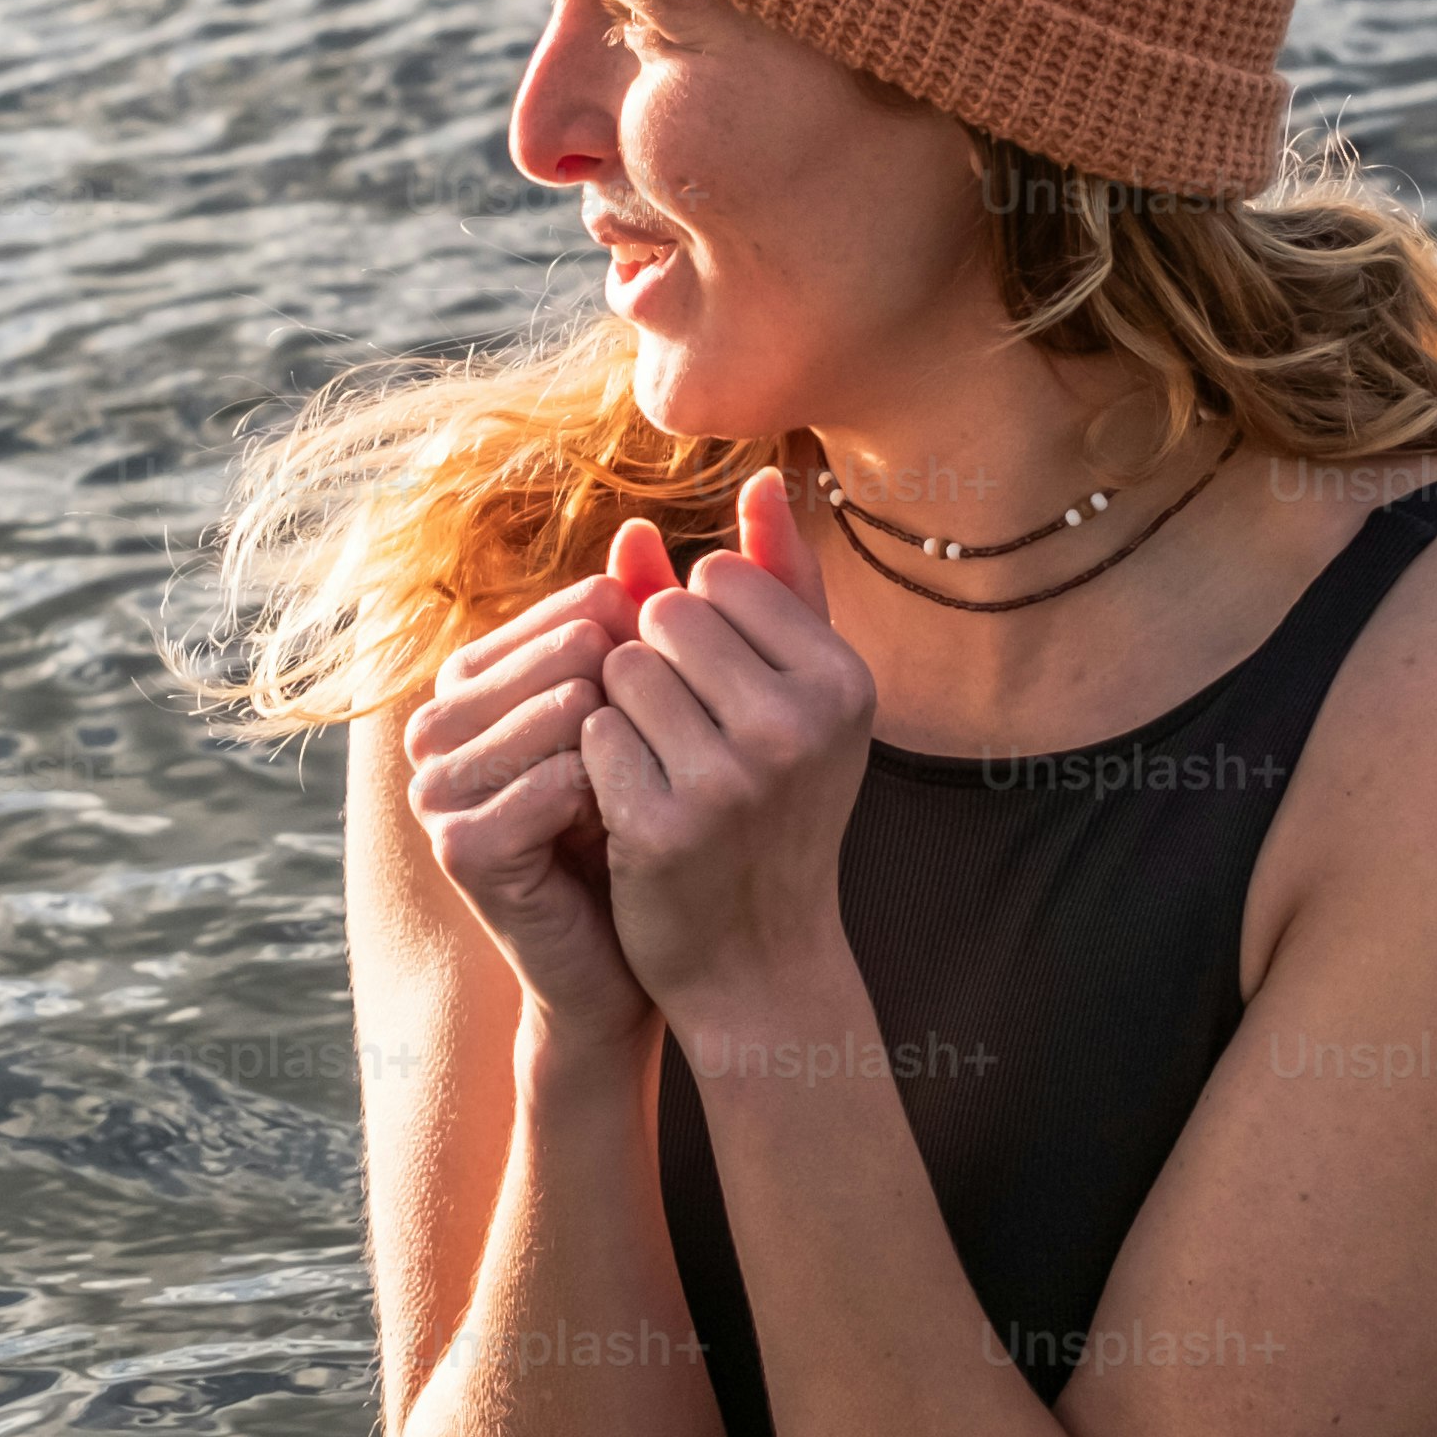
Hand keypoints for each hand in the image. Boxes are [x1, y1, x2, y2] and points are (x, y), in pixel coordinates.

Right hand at [399, 530, 691, 1048]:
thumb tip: (646, 526)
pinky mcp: (459, 844)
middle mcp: (438, 718)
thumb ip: (651, 620)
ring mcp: (437, 782)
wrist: (634, 949)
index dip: (653, 656)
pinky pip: (558, 784)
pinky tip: (621, 829)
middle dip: (640, 702)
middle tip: (666, 760)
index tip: (682, 708)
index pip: (584, 608)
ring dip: (628, 754)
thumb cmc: (648, 819)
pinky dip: (608, 803)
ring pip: (565, 712)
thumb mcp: (656, 713)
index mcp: (476, 673)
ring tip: (643, 791)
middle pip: (572, 651)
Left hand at [584, 466, 877, 1043]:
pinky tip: (631, 803)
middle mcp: (798, 726)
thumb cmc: (779, 807)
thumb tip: (765, 476)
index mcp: (844, 682)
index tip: (723, 691)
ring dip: (622, 709)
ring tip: (660, 764)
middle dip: (656, 661)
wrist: (758, 960)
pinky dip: (597, 761)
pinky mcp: (660, 828)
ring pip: (621, 669)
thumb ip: (784, 582)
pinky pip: (592, 734)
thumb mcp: (804, 697)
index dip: (699, 625)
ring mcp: (729, 781)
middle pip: (666, 615)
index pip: (720, 576)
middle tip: (686, 733)